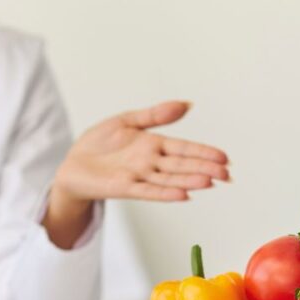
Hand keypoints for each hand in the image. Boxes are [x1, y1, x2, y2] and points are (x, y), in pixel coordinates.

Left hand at [44, 101, 229, 247]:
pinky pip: (148, 190)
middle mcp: (150, 162)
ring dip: (190, 181)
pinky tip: (183, 194)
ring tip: (210, 182)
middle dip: (205, 168)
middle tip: (227, 174)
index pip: (185, 148)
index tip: (224, 157)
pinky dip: (165, 193)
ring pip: (170, 179)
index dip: (204, 152)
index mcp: (153, 145)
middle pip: (182, 165)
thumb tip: (186, 104)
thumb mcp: (127, 121)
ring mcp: (139, 176)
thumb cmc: (98, 144)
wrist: (72, 164)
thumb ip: (156, 115)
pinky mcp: (124, 187)